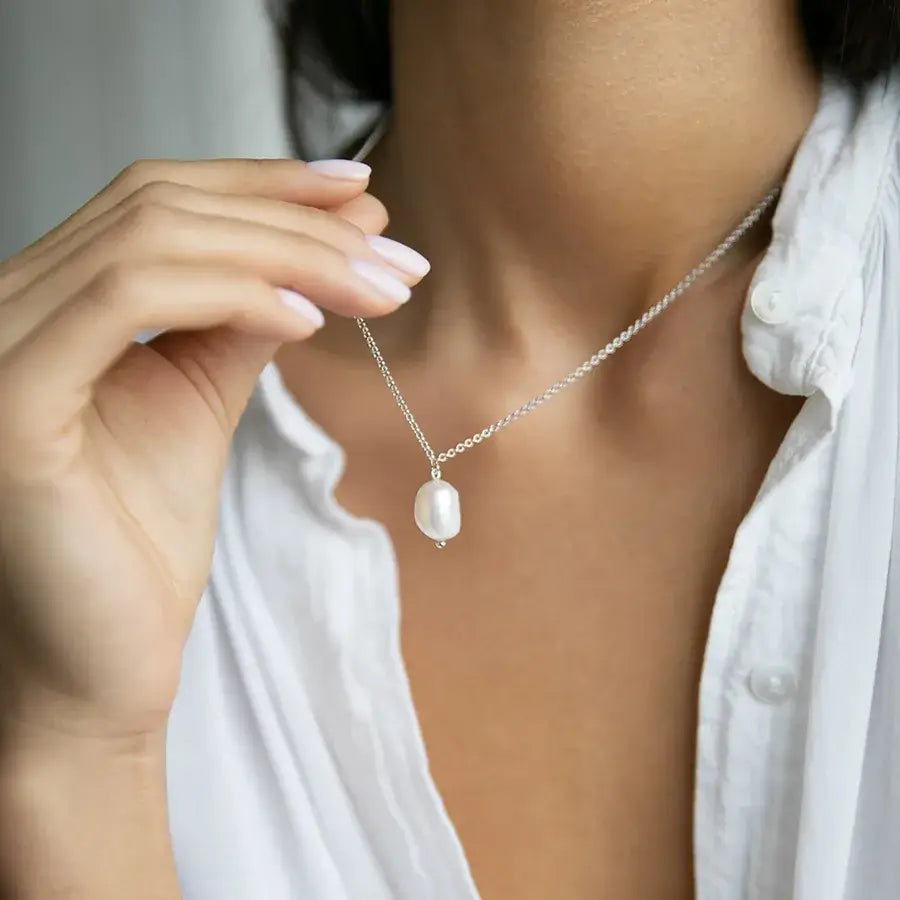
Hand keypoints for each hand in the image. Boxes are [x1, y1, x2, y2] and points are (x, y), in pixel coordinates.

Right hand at [0, 158, 424, 740]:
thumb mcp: (199, 399)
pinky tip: (311, 319)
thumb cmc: (140, 545)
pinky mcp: (9, 401)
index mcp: (44, 303)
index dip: (262, 182)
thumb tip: (318, 248)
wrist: (99, 666)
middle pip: (160, 205)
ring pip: (155, 238)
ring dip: (290, 253)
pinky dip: (234, 292)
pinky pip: (130, 298)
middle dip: (298, 222)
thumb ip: (241, 317)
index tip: (360, 194)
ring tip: (378, 289)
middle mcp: (1, 307)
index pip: (154, 200)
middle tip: (396, 255)